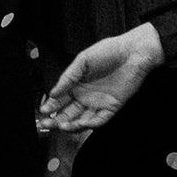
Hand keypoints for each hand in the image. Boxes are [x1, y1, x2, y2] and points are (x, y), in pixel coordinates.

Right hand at [39, 20, 166, 133]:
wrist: (133, 53)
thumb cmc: (109, 51)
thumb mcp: (82, 61)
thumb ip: (67, 77)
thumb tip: (53, 92)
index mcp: (77, 83)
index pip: (60, 99)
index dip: (51, 106)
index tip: (43, 111)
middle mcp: (86, 95)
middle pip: (68, 112)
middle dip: (56, 119)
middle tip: (47, 123)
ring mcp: (99, 103)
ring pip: (81, 119)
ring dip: (70, 124)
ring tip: (61, 125)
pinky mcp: (112, 108)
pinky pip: (99, 120)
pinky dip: (89, 124)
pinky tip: (79, 124)